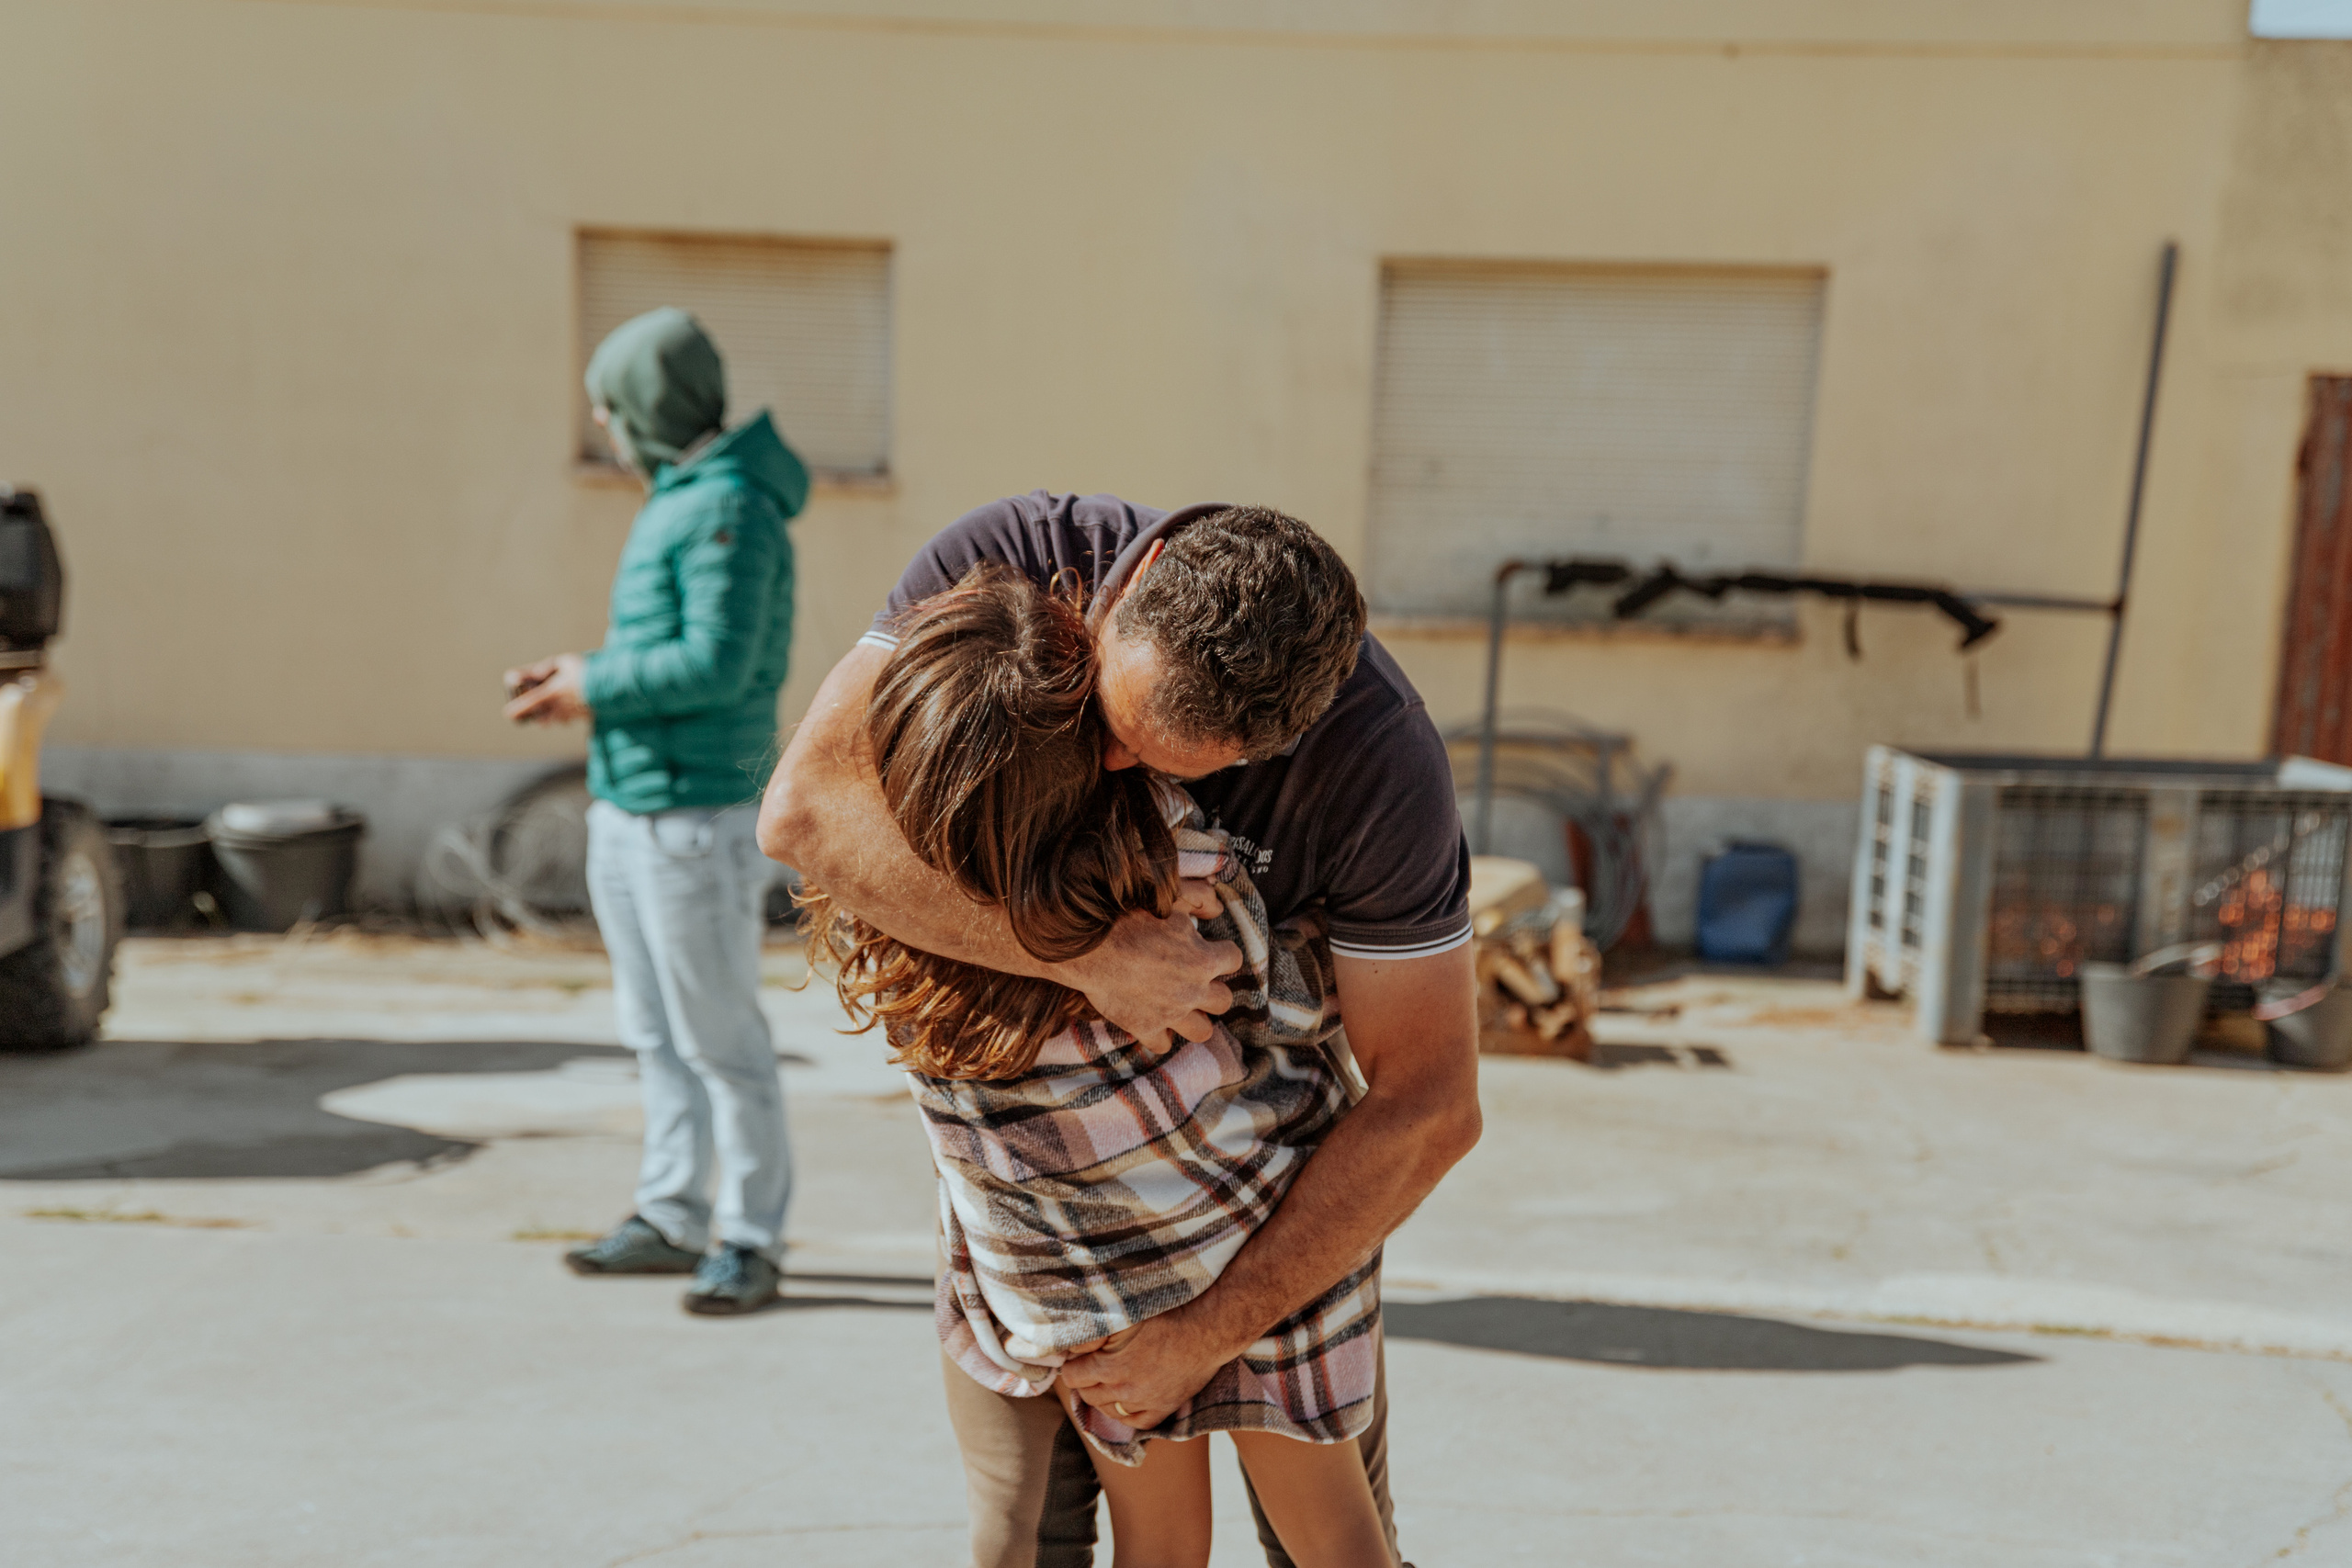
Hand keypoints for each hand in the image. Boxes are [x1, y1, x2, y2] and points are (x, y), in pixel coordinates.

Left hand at [503, 654, 590, 725]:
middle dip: (536, 717)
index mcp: (554, 692)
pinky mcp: (583, 717)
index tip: (508, 714)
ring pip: (556, 720)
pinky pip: (569, 719)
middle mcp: (561, 706)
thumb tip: (535, 673)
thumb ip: (547, 667)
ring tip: (551, 711)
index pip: (531, 702)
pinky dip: (566, 715)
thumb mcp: (565, 662)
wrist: (613, 685)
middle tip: (531, 716)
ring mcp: (573, 714)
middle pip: (543, 718)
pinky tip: (569, 708)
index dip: (518, 708)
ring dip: (552, 717)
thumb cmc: (586, 671)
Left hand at [1057, 1309, 1233, 1430]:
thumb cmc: (1166, 1316)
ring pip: (1109, 1411)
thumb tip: (1070, 1348)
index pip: (1072, 1377)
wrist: (1207, 1329)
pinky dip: (1126, 1414)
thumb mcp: (1122, 1315)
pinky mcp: (1164, 1408)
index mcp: (1109, 1367)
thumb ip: (1092, 1333)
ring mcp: (1145, 1403)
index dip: (1072, 1365)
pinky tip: (1126, 1401)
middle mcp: (1124, 1390)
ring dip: (1102, 1397)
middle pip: (1088, 1395)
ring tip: (1106, 1381)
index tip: (1076, 1357)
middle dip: (1084, 1381)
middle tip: (1090, 1367)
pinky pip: (1136, 1423)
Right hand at [1062, 880, 1239, 1047]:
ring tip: (1182, 1007)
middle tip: (1197, 981)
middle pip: (1224, 1001)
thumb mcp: (1170, 897)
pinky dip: (1160, 1035)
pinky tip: (1153, 1020)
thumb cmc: (1129, 918)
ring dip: (1195, 1019)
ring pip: (1203, 1031)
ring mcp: (1171, 1013)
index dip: (1222, 954)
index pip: (1233, 960)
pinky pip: (1163, 1044)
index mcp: (1204, 959)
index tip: (1209, 950)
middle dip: (1213, 991)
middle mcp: (1194, 990)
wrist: (1089, 947)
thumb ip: (1199, 899)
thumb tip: (1218, 908)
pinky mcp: (1145, 1027)